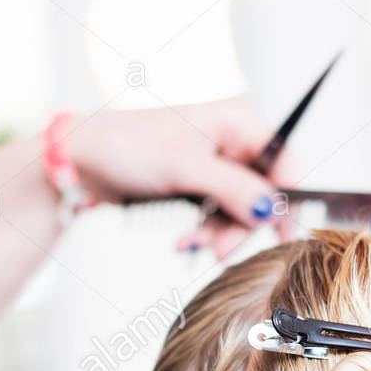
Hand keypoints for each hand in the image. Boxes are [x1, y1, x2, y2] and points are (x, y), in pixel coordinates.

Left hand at [71, 97, 295, 259]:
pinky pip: (218, 214)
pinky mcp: (199, 184)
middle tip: (222, 250)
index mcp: (236, 120)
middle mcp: (232, 140)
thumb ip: (232, 188)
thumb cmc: (126, 144)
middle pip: (262, 191)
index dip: (286, 198)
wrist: (83, 160)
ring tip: (190, 244)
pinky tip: (184, 241)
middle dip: (242, 224)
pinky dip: (204, 231)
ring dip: (219, 233)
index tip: (283, 232)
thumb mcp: (184, 167)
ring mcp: (216, 163)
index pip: (284, 160)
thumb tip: (270, 208)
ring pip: (239, 209)